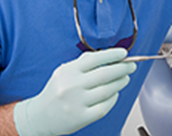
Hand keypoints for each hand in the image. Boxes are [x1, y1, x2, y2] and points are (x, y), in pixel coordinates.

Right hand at [14, 48, 136, 135]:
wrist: (40, 116)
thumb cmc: (56, 91)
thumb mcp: (64, 71)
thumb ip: (84, 63)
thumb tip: (109, 56)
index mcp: (68, 71)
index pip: (95, 59)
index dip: (112, 55)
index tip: (124, 54)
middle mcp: (72, 86)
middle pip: (105, 74)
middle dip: (122, 68)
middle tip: (131, 66)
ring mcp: (77, 103)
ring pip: (107, 90)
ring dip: (120, 82)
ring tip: (125, 78)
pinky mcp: (81, 118)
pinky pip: (104, 106)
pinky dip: (113, 98)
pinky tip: (115, 93)